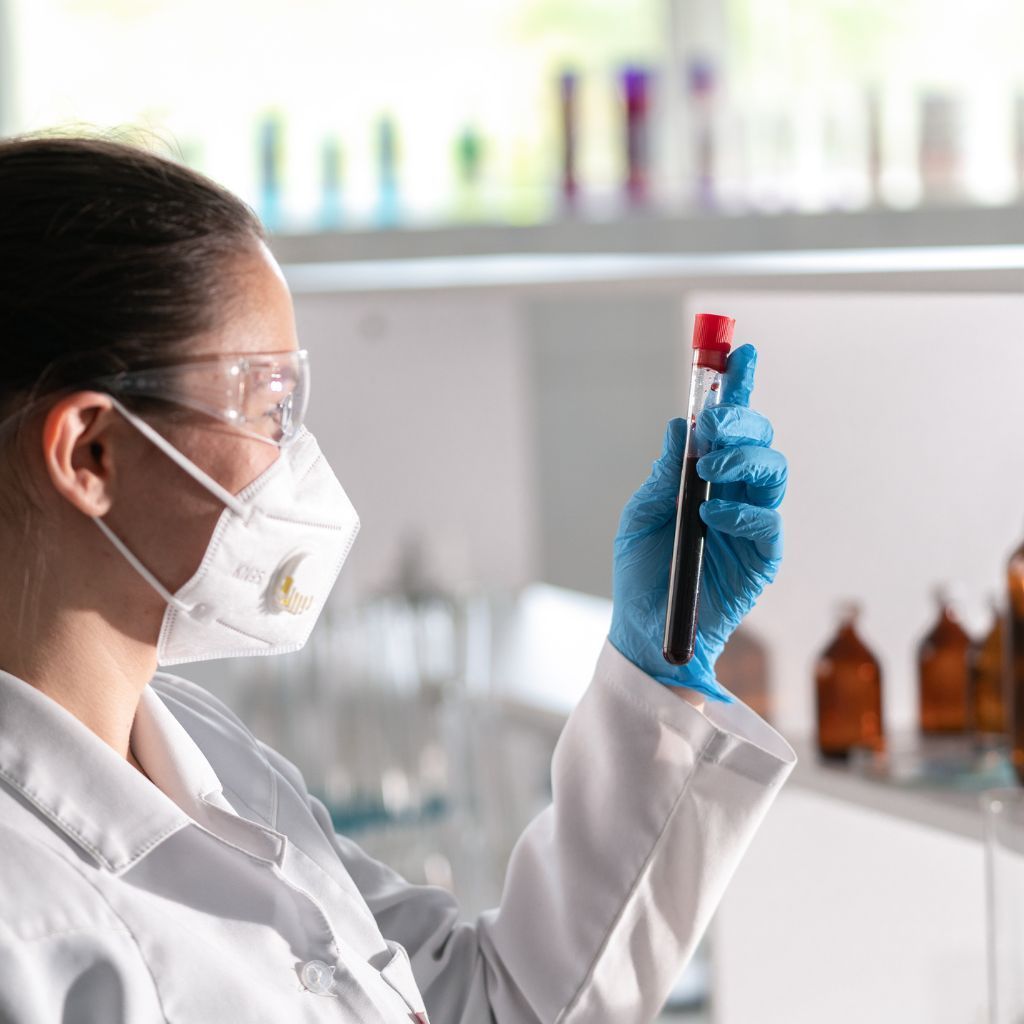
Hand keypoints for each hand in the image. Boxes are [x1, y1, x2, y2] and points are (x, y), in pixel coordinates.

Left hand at [608, 345, 785, 702]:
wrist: (646, 630)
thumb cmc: (641, 574)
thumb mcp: (640, 515)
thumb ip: (663, 474)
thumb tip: (677, 425)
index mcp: (704, 479)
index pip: (728, 427)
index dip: (736, 388)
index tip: (737, 352)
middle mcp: (735, 494)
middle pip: (760, 438)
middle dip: (741, 419)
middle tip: (711, 427)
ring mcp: (752, 523)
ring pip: (773, 470)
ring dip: (744, 459)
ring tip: (709, 470)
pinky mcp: (762, 556)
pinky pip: (768, 521)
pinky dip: (741, 510)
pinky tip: (712, 516)